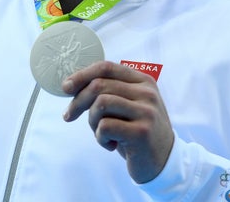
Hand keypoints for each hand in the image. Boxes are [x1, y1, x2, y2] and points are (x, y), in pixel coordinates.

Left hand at [62, 61, 174, 183]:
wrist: (164, 161)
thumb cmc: (137, 132)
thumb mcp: (129, 105)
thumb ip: (110, 91)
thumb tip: (72, 84)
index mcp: (143, 81)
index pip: (106, 67)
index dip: (82, 75)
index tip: (65, 87)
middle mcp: (147, 93)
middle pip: (99, 85)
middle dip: (78, 102)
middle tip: (69, 116)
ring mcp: (146, 112)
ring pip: (101, 104)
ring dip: (91, 121)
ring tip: (100, 133)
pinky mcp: (141, 132)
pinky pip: (105, 126)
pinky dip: (100, 138)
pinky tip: (110, 145)